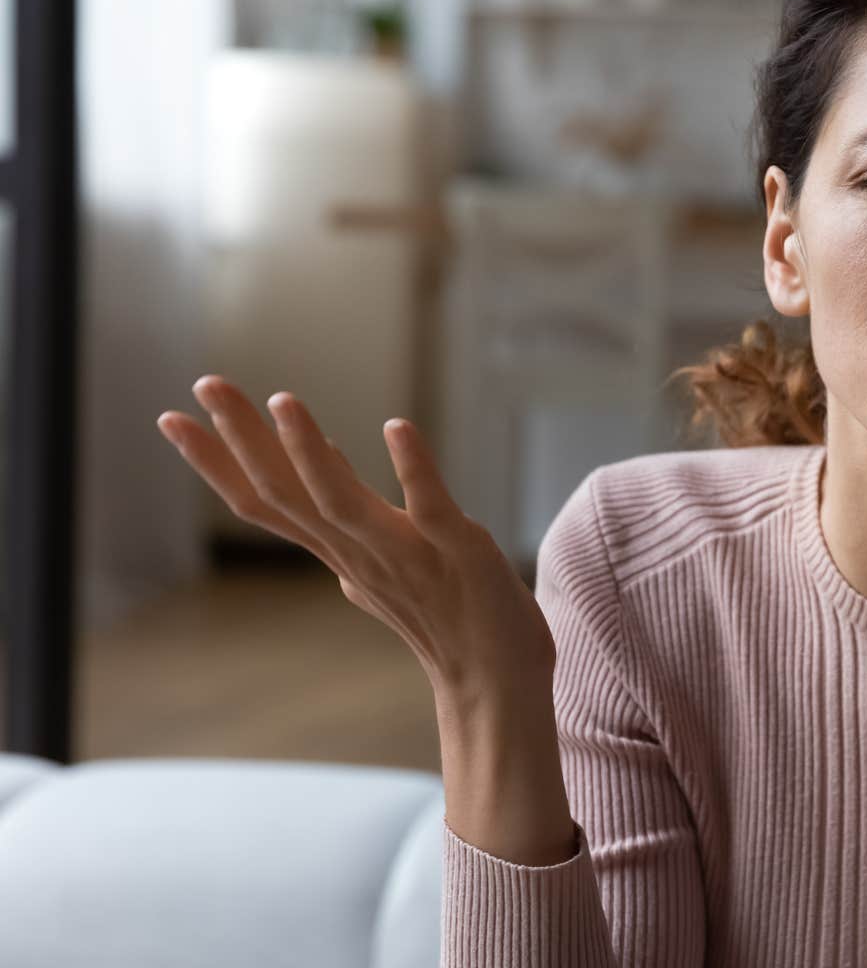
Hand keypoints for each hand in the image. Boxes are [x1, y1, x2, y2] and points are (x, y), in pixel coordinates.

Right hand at [156, 375, 555, 696]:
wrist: (495, 685)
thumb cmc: (445, 620)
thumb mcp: (382, 562)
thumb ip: (348, 520)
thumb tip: (324, 465)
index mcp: (338, 553)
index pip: (265, 504)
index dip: (216, 462)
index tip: (171, 416)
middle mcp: (358, 555)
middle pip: (285, 494)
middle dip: (241, 438)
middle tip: (205, 381)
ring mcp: (407, 557)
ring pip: (340, 504)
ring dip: (309, 453)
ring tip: (283, 400)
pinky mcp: (460, 555)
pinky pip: (431, 510)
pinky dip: (413, 469)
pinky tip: (396, 427)